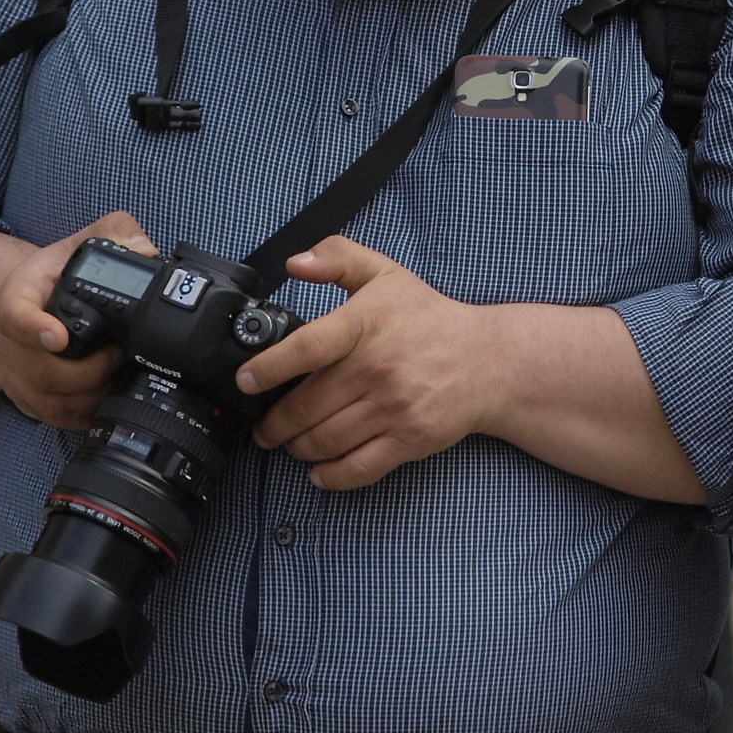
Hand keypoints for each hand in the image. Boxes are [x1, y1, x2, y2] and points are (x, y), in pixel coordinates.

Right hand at [0, 212, 147, 427]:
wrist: (28, 307)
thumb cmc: (57, 276)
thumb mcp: (79, 244)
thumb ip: (114, 232)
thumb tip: (144, 249)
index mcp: (17, 298)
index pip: (14, 315)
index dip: (34, 328)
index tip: (59, 337)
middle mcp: (8, 342)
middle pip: (40, 369)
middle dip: (86, 370)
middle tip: (119, 355)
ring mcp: (17, 375)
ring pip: (50, 400)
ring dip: (90, 396)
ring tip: (120, 377)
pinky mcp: (30, 400)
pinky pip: (56, 418)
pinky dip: (86, 414)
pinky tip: (111, 399)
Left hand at [236, 238, 497, 489]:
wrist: (487, 360)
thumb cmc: (428, 318)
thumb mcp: (384, 273)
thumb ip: (337, 257)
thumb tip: (294, 263)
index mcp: (366, 324)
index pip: (308, 348)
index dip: (269, 368)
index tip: (245, 380)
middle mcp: (379, 367)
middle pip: (307, 406)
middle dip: (274, 424)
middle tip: (263, 428)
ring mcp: (395, 407)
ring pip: (326, 440)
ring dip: (296, 448)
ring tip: (288, 443)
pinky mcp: (409, 439)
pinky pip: (359, 469)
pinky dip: (330, 476)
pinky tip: (318, 470)